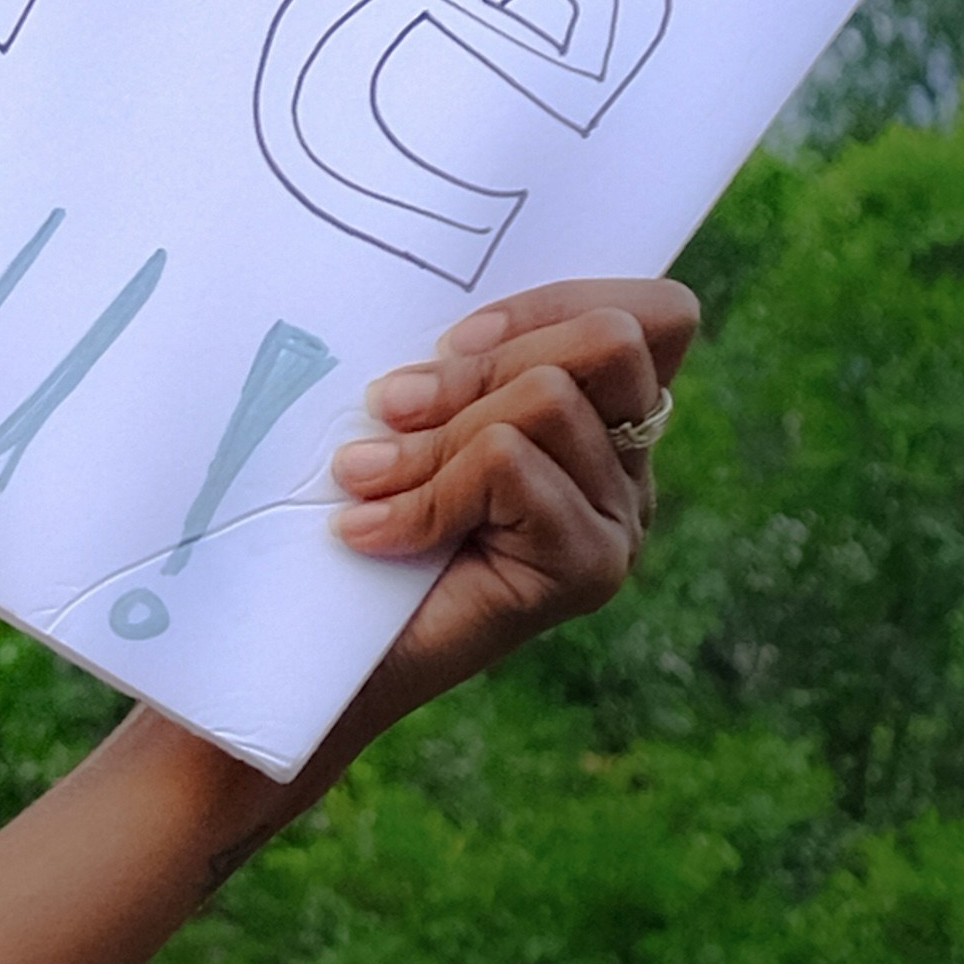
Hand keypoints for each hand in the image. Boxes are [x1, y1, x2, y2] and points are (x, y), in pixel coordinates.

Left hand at [309, 270, 696, 751]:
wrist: (308, 662)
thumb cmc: (348, 515)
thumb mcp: (413, 409)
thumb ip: (463, 357)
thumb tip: (449, 304)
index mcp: (603, 416)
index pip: (654, 312)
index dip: (553, 302)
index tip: (445, 339)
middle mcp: (631, 468)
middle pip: (614, 339)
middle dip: (484, 363)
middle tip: (390, 407)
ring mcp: (620, 521)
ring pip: (546, 401)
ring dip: (434, 438)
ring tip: (368, 480)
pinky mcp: (590, 569)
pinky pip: (509, 466)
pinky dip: (423, 494)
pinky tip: (369, 535)